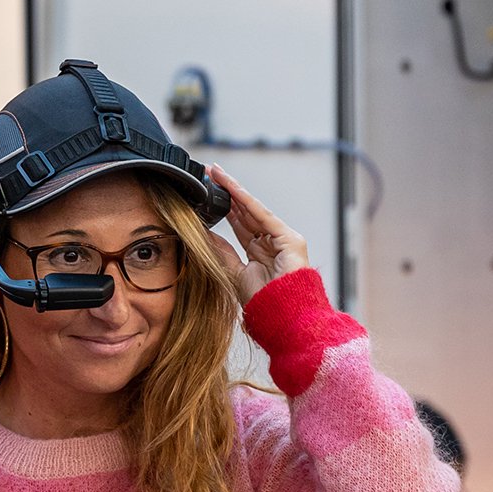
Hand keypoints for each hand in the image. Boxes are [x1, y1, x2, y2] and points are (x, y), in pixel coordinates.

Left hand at [207, 164, 309, 301]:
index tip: (207, 193)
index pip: (239, 224)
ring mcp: (282, 239)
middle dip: (226, 193)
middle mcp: (271, 243)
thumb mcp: (235, 274)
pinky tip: (231, 188)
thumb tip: (203, 235)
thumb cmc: (265, 304)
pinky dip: (246, 200)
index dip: (223, 208)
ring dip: (233, 190)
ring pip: (252, 209)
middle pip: (245, 212)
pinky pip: (262, 215)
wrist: (284, 318)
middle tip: (209, 174)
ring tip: (216, 173)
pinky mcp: (289, 238)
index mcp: (260, 253)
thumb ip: (222, 252)